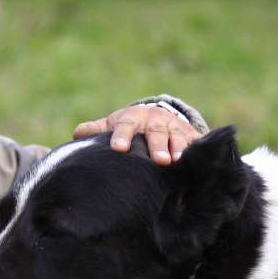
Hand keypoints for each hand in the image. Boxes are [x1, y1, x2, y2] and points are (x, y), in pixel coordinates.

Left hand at [73, 104, 201, 164]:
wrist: (157, 117)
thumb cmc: (129, 127)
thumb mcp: (112, 125)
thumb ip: (96, 129)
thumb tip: (77, 134)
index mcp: (131, 118)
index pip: (125, 127)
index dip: (122, 136)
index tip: (119, 148)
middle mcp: (154, 121)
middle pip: (156, 133)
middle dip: (158, 146)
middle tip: (159, 161)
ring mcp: (174, 127)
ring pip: (177, 137)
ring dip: (179, 148)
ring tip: (178, 160)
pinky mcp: (190, 134)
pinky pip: (195, 142)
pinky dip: (197, 149)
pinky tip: (200, 160)